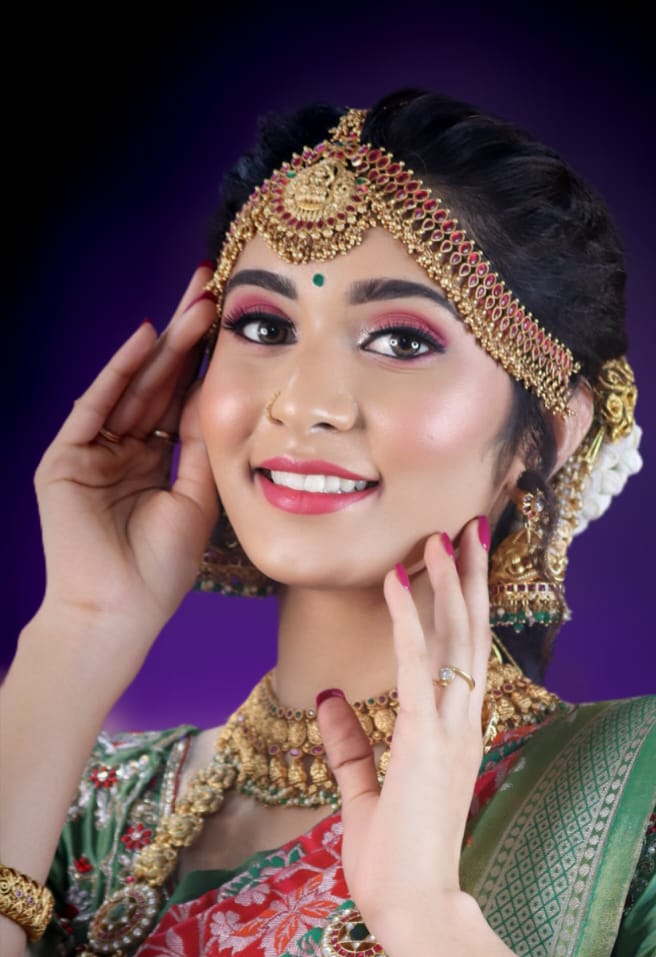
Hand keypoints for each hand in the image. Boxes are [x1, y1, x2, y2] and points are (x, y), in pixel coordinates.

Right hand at [33, 265, 219, 654]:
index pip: (182, 402)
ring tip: (195, 302)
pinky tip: (148, 337)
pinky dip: (120, 371)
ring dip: (164, 345)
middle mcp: (123, 452)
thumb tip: (221, 392)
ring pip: (132, 388)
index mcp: (156, 465)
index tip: (234, 323)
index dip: (205, 364)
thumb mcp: (197, 501)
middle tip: (213, 288)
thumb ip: (203, 448)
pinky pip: (96, 405)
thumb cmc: (161, 572)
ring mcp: (92, 453)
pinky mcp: (65, 459)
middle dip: (186, 338)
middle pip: (158, 384)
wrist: (119, 612)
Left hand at [315, 518, 491, 956]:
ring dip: (447, 584)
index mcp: (452, 736)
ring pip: (456, 642)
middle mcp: (462, 726)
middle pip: (470, 635)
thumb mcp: (362, 794)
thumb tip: (329, 702)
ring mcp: (451, 734)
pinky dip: (408, 621)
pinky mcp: (425, 745)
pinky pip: (417, 670)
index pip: (459, 655)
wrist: (414, 910)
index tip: (453, 558)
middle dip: (468, 577)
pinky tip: (398, 582)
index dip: (458, 603)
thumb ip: (350, 747)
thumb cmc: (395, 864)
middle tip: (468, 524)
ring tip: (442, 534)